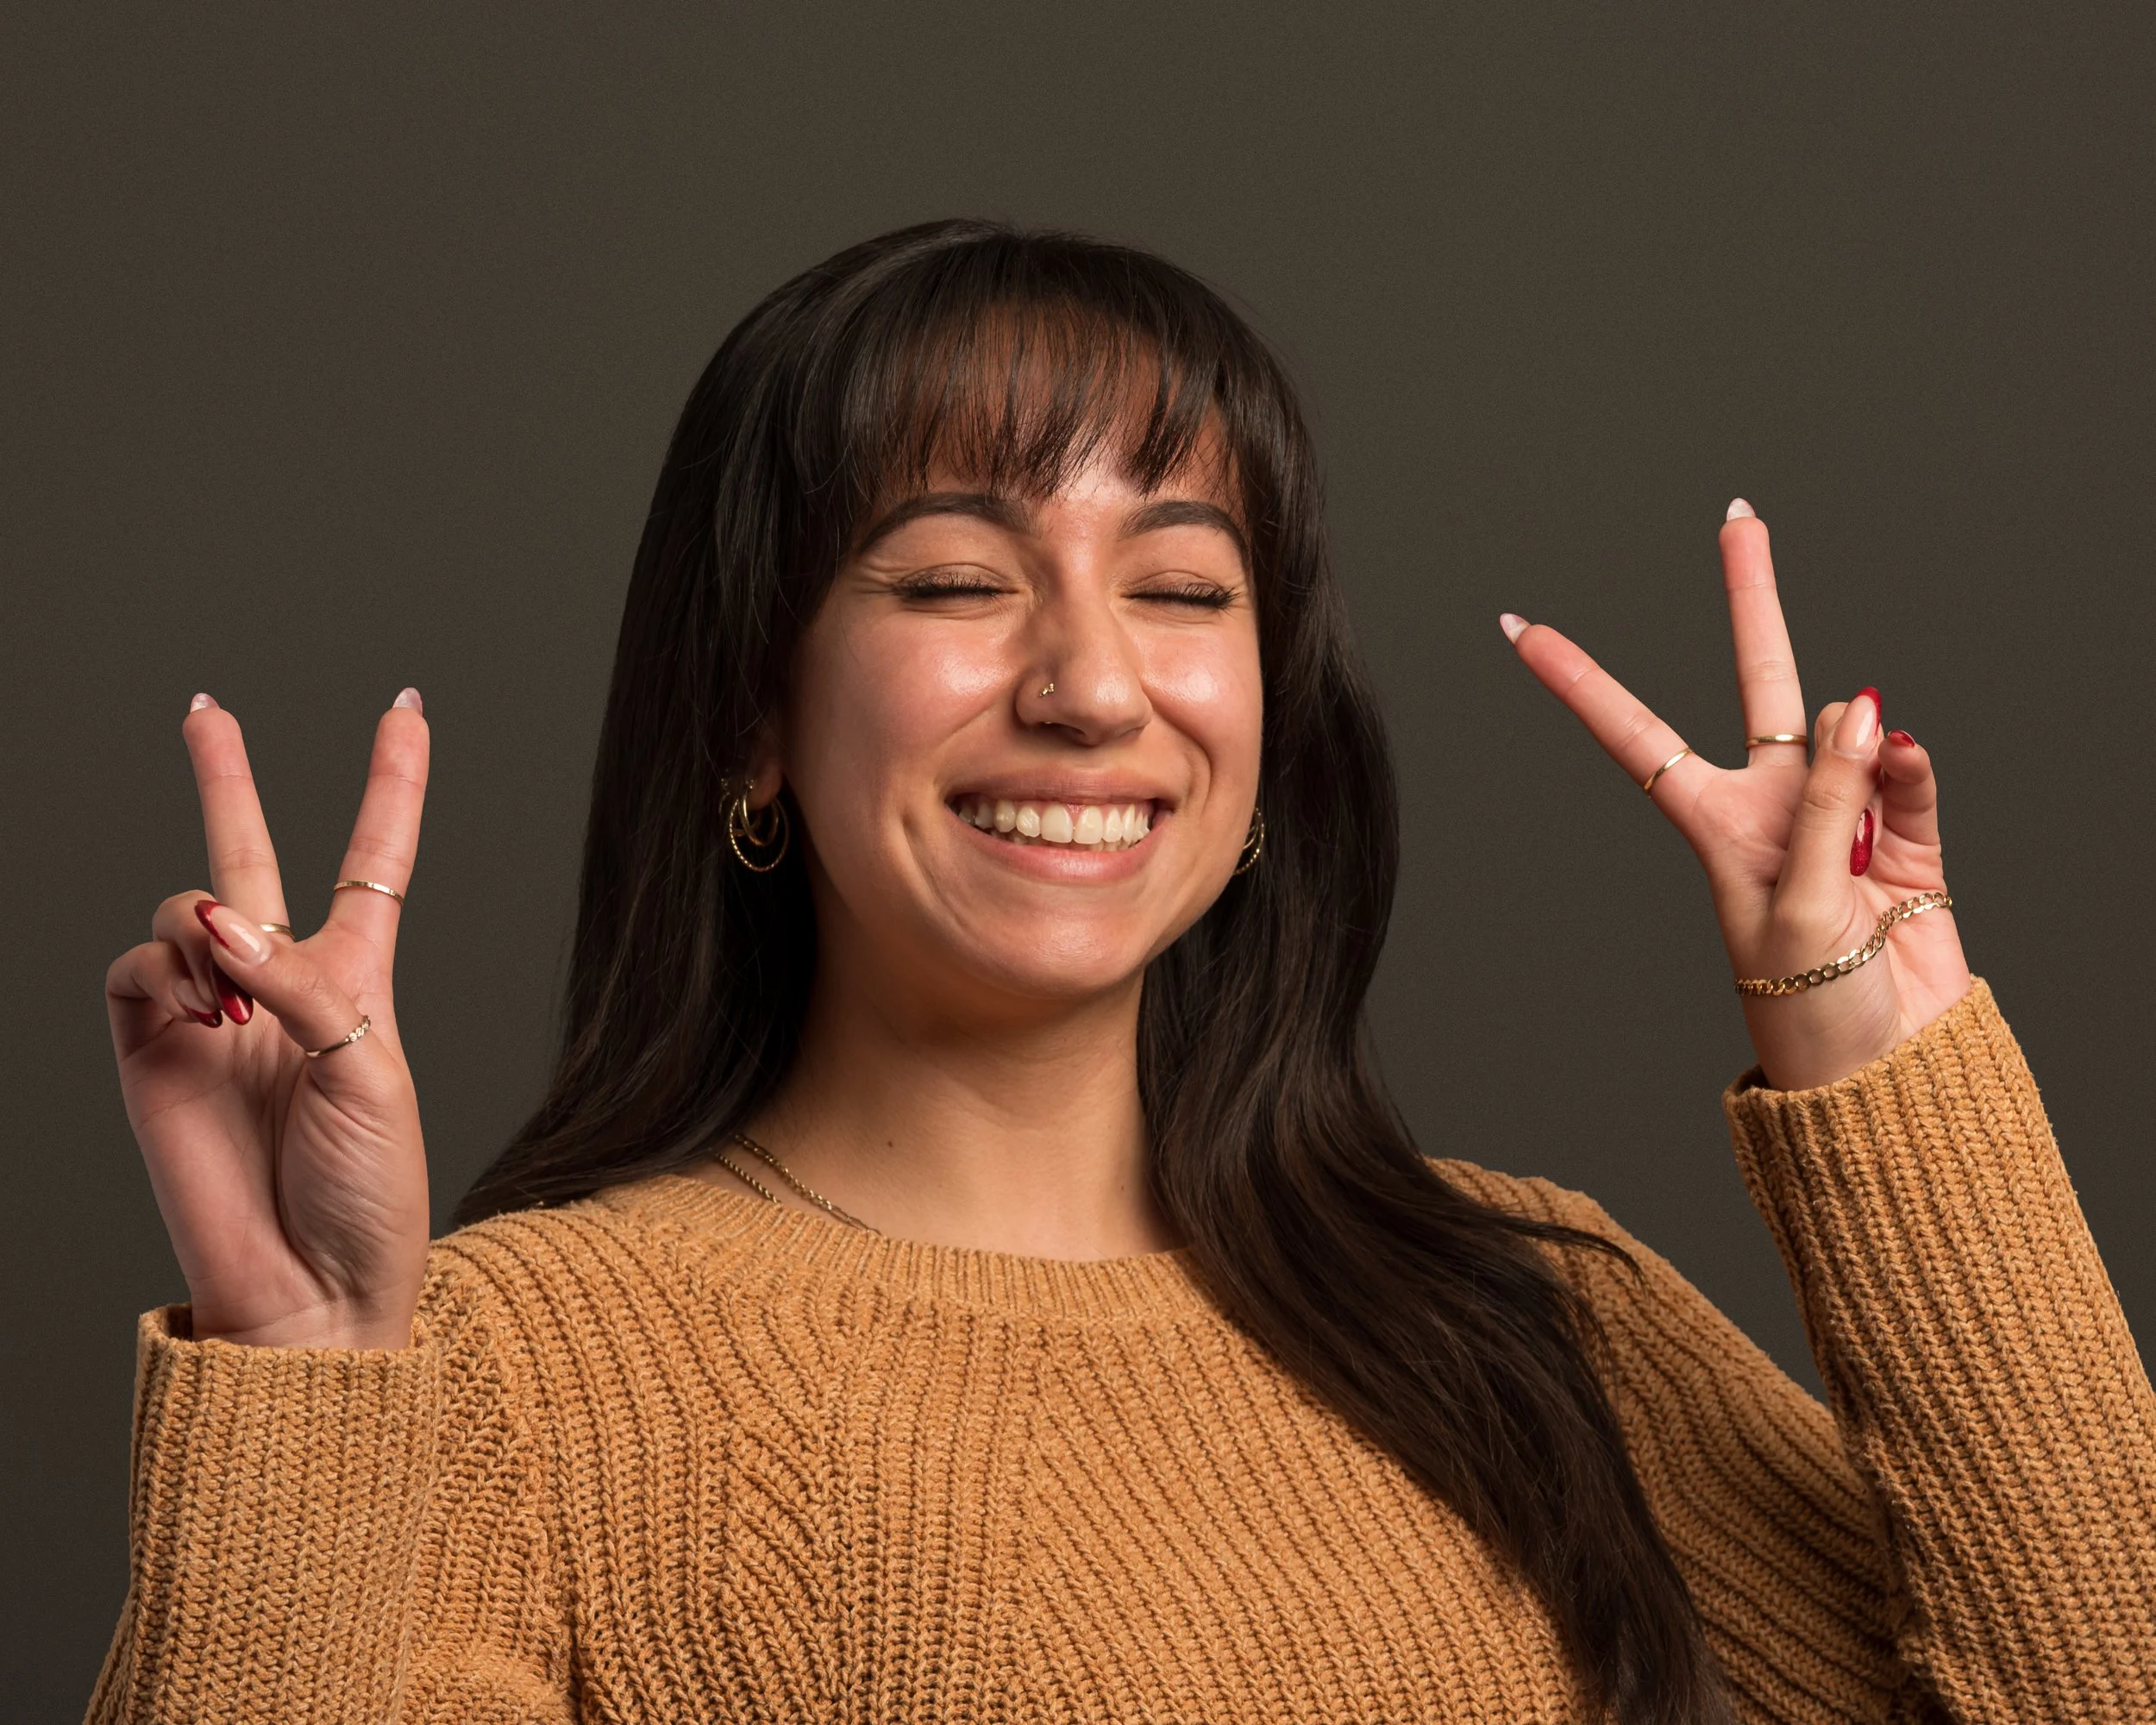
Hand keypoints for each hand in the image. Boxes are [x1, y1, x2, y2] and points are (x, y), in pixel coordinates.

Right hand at [105, 691, 431, 1347]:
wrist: (314, 1295)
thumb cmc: (369, 1193)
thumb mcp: (371, 1072)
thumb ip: (299, 985)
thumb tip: (213, 921)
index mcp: (359, 982)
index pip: (375, 860)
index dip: (391, 783)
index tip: (406, 709)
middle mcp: (281, 987)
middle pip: (250, 856)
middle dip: (224, 781)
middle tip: (205, 708)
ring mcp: (211, 1018)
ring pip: (182, 911)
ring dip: (201, 923)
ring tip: (227, 984)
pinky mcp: (150, 1055)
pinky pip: (133, 972)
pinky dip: (161, 968)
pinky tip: (196, 1006)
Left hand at [1503, 502, 1972, 1090]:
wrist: (1887, 1073)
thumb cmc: (1811, 1012)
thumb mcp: (1798, 907)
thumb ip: (1830, 799)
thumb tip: (1861, 702)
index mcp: (1711, 825)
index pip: (1633, 733)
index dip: (1578, 680)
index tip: (1519, 626)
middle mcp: (1771, 806)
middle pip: (1760, 681)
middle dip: (1752, 597)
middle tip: (1739, 517)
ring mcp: (1840, 815)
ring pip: (1854, 730)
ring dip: (1864, 736)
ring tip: (1871, 764)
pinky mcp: (1905, 838)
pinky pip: (1907, 776)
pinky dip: (1908, 768)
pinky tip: (1902, 760)